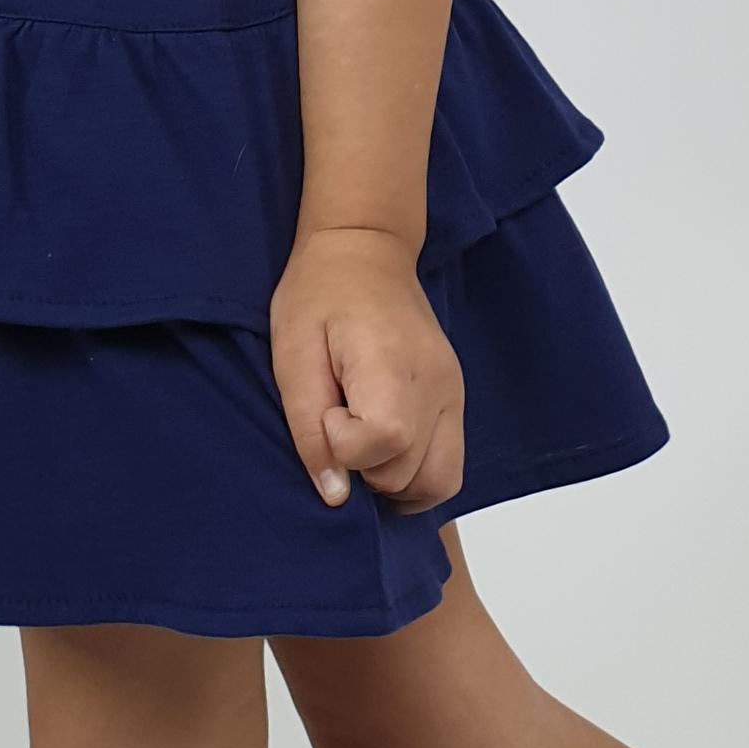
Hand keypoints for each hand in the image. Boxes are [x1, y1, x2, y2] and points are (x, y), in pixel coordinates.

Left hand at [270, 224, 464, 514]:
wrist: (367, 251)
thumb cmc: (318, 296)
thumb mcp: (292, 357)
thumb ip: (309, 428)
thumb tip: (336, 496)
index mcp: (392, 363)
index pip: (387, 440)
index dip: (346, 445)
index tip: (328, 412)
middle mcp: (437, 384)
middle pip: (411, 472)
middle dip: (366, 469)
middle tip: (339, 425)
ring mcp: (454, 394)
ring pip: (439, 482)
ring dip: (394, 482)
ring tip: (361, 446)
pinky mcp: (456, 399)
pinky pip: (448, 467)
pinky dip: (416, 476)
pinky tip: (384, 452)